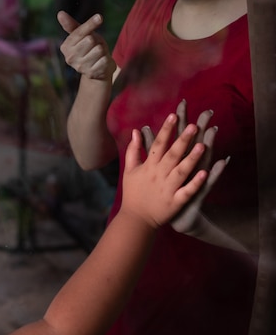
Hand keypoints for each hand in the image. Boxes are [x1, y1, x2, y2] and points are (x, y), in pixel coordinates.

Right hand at [57, 10, 115, 80]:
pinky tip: (101, 63)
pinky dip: (106, 59)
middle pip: (90, 40)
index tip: (99, 17)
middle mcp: (70, 58)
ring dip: (102, 50)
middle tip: (94, 46)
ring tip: (98, 55)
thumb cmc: (90, 47)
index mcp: (66, 47)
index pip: (80, 31)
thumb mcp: (82, 34)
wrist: (99, 68)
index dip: (92, 23)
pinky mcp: (91, 73)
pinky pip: (104, 59)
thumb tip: (60, 13)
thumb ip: (72, 25)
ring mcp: (80, 67)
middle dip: (96, 41)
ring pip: (99, 50)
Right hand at [140, 100, 226, 234]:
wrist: (136, 220)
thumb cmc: (133, 193)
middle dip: (182, 140)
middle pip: (172, 155)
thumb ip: (133, 149)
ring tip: (203, 146)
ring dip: (192, 159)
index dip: (166, 129)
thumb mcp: (130, 170)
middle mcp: (158, 175)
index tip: (173, 115)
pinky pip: (186, 192)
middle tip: (194, 126)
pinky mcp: (175, 203)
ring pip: (181, 171)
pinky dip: (195, 183)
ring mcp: (167, 189)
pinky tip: (205, 173)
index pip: (158, 144)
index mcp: (149, 166)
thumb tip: (135, 131)